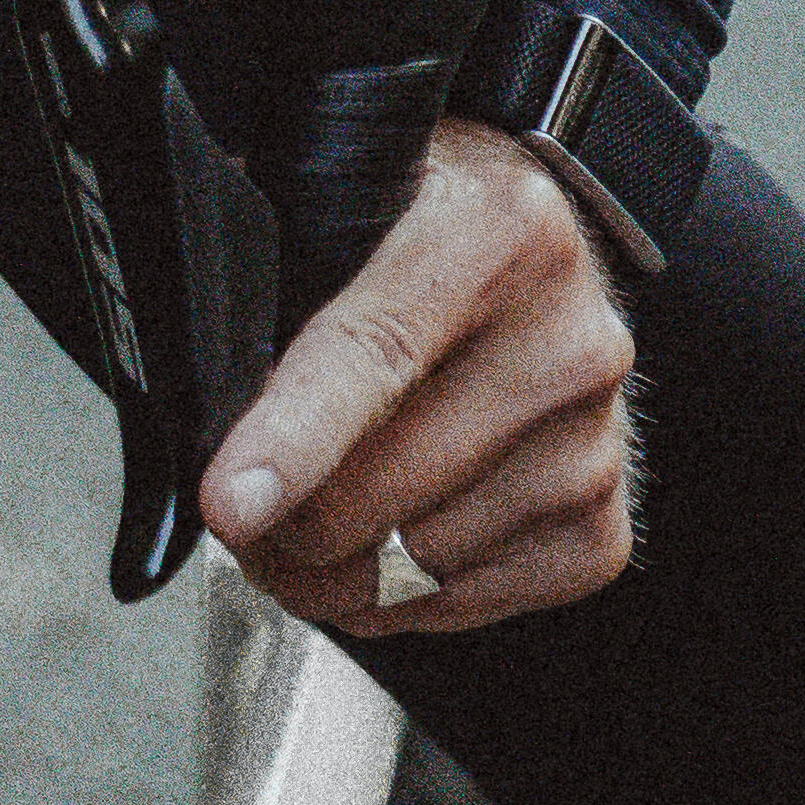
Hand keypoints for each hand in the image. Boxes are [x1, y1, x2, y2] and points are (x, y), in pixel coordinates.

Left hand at [198, 119, 638, 636]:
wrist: (524, 250)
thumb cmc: (405, 229)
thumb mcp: (333, 201)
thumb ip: (268, 277)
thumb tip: (201, 404)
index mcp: (496, 232)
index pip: (376, 355)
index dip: (291, 442)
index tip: (229, 504)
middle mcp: (570, 341)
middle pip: (389, 484)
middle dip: (282, 527)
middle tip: (232, 519)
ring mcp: (597, 445)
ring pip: (418, 562)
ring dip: (325, 575)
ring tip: (285, 538)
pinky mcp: (604, 529)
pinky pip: (466, 603)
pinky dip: (392, 600)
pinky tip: (362, 556)